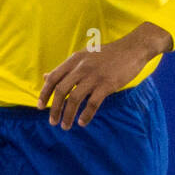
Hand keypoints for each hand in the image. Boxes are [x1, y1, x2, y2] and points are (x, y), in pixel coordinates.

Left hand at [38, 24, 171, 129]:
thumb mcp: (83, 57)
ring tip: (66, 126)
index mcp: (74, 60)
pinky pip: (92, 103)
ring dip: (68, 115)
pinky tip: (82, 122)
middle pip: (61, 90)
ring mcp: (94, 76)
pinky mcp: (108, 84)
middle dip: (55, 109)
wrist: (133, 48)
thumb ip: (65, 68)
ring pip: (74, 99)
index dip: (44, 93)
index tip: (40, 107)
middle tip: (52, 122)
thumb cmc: (107, 55)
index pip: (53, 78)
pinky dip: (86, 115)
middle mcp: (82, 67)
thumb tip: (45, 76)